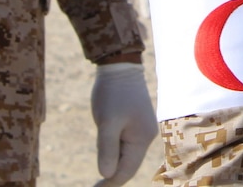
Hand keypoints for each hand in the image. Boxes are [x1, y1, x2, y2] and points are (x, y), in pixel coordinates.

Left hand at [91, 62, 155, 186]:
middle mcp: (145, 137)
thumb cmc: (113, 93)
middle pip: (128, 166)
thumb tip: (107, 174)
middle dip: (112, 177)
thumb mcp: (107, 122)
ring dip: (112, 165)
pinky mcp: (134, 125)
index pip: (126, 171)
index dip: (110, 183)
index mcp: (142, 138)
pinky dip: (114, 155)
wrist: (119, 67)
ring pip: (125, 157)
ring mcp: (140, 130)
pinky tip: (104, 157)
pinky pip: (124, 147)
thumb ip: (107, 149)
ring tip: (97, 177)